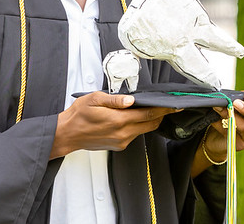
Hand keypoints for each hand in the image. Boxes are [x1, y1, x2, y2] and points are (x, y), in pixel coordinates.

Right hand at [51, 91, 177, 157]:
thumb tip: (131, 100)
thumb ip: (115, 99)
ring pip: (144, 129)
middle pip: (151, 123)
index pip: (149, 113)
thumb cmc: (79, 115)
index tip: (176, 105)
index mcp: (119, 120)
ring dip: (150, 120)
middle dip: (161, 114)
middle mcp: (123, 132)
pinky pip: (135, 134)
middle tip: (169, 106)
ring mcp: (122, 141)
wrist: (67, 134)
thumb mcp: (95, 99)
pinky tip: (134, 118)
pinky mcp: (119, 145)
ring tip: (151, 109)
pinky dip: (139, 126)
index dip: (164, 109)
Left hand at [203, 91, 243, 160]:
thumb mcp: (238, 105)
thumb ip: (242, 99)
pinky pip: (231, 134)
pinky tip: (214, 119)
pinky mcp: (239, 146)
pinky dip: (221, 125)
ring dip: (232, 115)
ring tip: (220, 107)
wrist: (218, 136)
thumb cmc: (231, 116)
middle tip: (236, 102)